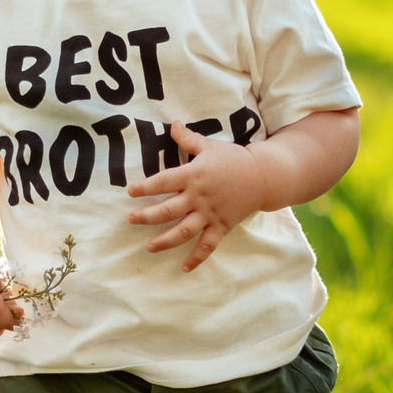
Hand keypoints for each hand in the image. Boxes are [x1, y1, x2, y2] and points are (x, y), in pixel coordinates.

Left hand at [124, 121, 266, 269]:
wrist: (263, 176)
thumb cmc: (233, 159)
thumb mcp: (209, 146)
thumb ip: (188, 138)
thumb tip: (173, 124)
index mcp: (194, 175)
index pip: (163, 181)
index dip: (144, 187)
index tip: (130, 192)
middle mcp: (199, 197)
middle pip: (167, 210)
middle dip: (146, 216)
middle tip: (131, 219)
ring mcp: (210, 214)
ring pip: (183, 231)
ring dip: (164, 241)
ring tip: (148, 247)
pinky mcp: (222, 226)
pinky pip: (207, 245)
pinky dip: (196, 258)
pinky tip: (184, 268)